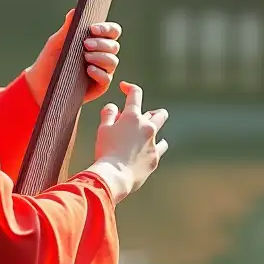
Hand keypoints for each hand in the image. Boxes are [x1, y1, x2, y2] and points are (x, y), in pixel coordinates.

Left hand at [25, 9, 121, 105]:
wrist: (40, 84)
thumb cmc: (50, 61)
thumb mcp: (56, 43)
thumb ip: (67, 29)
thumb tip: (75, 11)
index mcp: (95, 41)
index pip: (111, 32)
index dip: (107, 29)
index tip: (93, 29)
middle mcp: (102, 55)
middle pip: (114, 46)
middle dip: (101, 43)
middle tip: (85, 44)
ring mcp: (102, 71)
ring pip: (112, 61)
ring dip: (101, 57)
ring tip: (86, 56)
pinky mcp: (98, 86)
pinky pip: (107, 79)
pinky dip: (99, 73)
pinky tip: (89, 69)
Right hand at [88, 82, 168, 202]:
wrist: (114, 176)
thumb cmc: (105, 151)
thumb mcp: (102, 129)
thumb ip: (108, 114)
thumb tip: (114, 107)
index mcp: (132, 117)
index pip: (135, 94)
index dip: (129, 88)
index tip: (124, 88)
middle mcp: (147, 127)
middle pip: (159, 114)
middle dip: (152, 112)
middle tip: (143, 117)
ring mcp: (153, 143)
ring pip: (160, 131)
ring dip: (153, 130)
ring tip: (143, 136)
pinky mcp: (155, 158)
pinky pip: (159, 148)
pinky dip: (154, 147)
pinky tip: (147, 150)